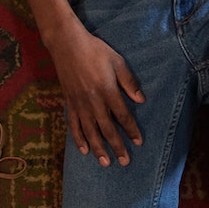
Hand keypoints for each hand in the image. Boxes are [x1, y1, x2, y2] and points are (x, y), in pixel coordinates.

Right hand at [45, 19, 144, 166]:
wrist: (67, 44)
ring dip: (98, 149)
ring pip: (90, 132)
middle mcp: (93, 101)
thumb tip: (141, 100)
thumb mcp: (117, 62)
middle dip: (117, 147)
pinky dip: (78, 139)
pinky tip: (84, 150)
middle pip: (107, 129)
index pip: (123, 116)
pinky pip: (74, 125)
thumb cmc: (95, 50)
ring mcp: (79, 104)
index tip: (139, 142)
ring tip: (106, 163)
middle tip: (125, 162)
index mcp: (108, 91)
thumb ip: (129, 82)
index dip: (132, 130)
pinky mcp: (69, 103)